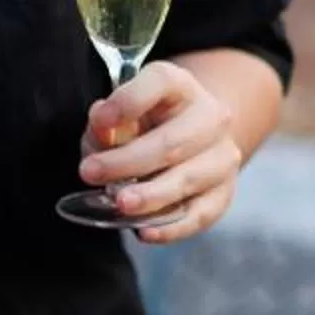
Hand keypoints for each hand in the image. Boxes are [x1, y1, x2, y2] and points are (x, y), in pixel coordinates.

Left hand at [79, 60, 243, 242]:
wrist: (194, 135)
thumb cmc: (145, 123)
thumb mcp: (121, 112)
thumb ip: (105, 121)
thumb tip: (100, 129)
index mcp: (181, 86)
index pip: (161, 82)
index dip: (129, 101)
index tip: (99, 120)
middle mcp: (211, 117)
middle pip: (171, 141)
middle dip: (127, 161)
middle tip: (90, 173)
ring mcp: (223, 157)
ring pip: (186, 179)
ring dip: (150, 195)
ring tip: (120, 203)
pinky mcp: (224, 192)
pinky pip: (200, 215)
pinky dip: (172, 228)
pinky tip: (145, 232)